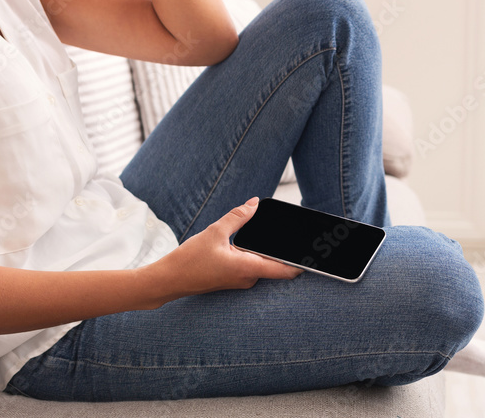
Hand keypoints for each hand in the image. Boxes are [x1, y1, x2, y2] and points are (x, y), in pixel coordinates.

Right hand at [149, 197, 303, 300]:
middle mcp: (248, 278)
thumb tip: (254, 203)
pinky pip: (250, 265)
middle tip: (296, 233)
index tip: (315, 255)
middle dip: (284, 250)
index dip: (303, 263)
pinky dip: (253, 253)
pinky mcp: (232, 279)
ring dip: (265, 250)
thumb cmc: (189, 260)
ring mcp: (240, 280)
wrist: (169, 280)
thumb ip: (238, 216)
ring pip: (261, 263)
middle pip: (275, 264)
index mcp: (248, 268)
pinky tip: (243, 242)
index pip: (285, 270)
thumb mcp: (215, 232)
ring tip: (266, 233)